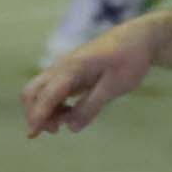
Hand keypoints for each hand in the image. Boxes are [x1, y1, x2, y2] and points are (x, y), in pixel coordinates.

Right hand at [23, 17, 159, 134]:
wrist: (139, 37)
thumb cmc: (130, 59)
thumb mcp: (115, 86)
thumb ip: (92, 105)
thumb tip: (71, 127)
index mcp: (73, 68)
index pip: (47, 96)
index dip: (38, 116)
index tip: (32, 134)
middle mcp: (62, 66)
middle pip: (32, 91)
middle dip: (35, 113)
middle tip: (55, 130)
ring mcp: (64, 68)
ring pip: (40, 92)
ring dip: (45, 110)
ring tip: (66, 122)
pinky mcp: (69, 72)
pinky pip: (52, 90)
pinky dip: (54, 104)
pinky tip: (71, 112)